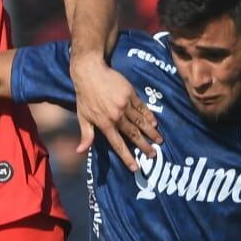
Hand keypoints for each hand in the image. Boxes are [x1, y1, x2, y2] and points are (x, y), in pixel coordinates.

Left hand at [69, 56, 159, 170]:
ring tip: (159, 141)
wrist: (90, 72)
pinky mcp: (131, 94)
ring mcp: (125, 105)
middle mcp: (117, 117)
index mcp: (105, 124)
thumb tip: (80, 151)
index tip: (136, 167)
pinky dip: (149, 116)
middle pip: (133, 135)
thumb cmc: (84, 96)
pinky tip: (155, 123)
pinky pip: (142, 108)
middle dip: (144, 146)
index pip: (118, 144)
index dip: (127, 157)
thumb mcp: (82, 117)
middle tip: (153, 155)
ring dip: (151, 132)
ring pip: (141, 122)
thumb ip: (86, 135)